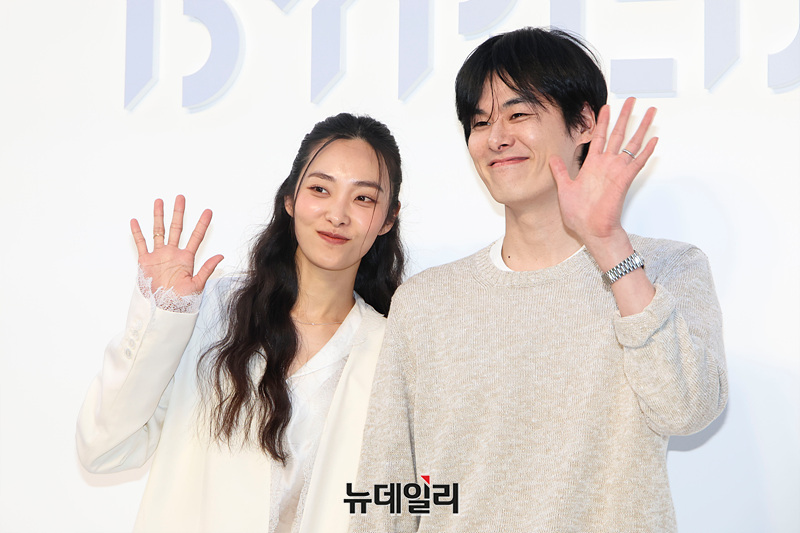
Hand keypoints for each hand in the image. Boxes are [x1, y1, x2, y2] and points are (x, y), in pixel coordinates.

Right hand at [130, 195, 222, 295]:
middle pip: (176, 228)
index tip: (208, 211)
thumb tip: (221, 256)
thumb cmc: (182, 300)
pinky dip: (138, 233)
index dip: (202, 224)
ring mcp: (159, 256)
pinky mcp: (146, 261)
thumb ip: (207, 269)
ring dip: (158, 217)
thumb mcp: (197, 284)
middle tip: (181, 197)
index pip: (196, 237)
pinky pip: (141, 244)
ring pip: (159, 231)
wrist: (164, 309)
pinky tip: (135, 221)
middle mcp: (173, 253)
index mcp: (187, 258)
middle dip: (178, 213)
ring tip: (159, 201)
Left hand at [550, 97, 657, 246]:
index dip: (602, 121)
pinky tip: (654, 139)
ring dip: (641, 127)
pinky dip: (646, 151)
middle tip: (632, 100)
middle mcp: (606, 165)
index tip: (606, 106)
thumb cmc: (579, 215)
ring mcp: (617, 171)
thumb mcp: (564, 189)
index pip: (598, 137)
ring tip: (650, 112)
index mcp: (592, 165)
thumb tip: (552, 158)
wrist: (591, 230)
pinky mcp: (625, 179)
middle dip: (625, 116)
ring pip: (631, 143)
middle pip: (618, 134)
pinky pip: (637, 162)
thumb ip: (560, 172)